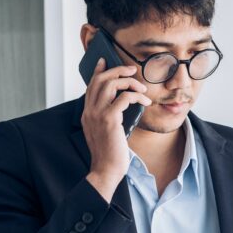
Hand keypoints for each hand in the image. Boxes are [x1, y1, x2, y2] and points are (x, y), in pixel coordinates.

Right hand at [83, 57, 151, 200]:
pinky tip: (144, 102)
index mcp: (87, 113)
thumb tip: (123, 103)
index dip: (98, 71)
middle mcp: (89, 111)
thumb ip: (108, 117)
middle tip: (132, 70)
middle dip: (118, 71)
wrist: (105, 170)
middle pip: (101, 80)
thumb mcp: (105, 132)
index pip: (91, 85)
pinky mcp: (109, 119)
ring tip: (142, 88)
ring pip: (111, 84)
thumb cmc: (109, 154)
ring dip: (129, 82)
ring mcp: (97, 114)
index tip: (105, 61)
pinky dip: (136, 96)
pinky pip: (124, 98)